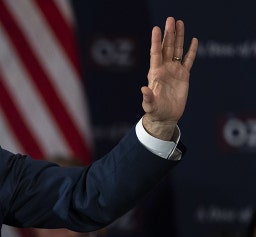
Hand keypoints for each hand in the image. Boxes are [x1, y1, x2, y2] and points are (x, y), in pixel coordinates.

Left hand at [141, 17, 197, 139]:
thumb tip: (143, 89)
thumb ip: (148, 97)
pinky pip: (188, 60)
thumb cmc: (155, 111)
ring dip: (179, 37)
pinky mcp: (184, 75)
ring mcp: (174, 71)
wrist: (166, 116)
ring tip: (180, 23)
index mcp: (155, 73)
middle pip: (167, 47)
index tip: (156, 28)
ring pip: (177, 50)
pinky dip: (191, 51)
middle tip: (171, 20)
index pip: (155, 53)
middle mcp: (164, 69)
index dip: (156, 41)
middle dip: (169, 34)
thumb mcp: (150, 105)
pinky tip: (193, 40)